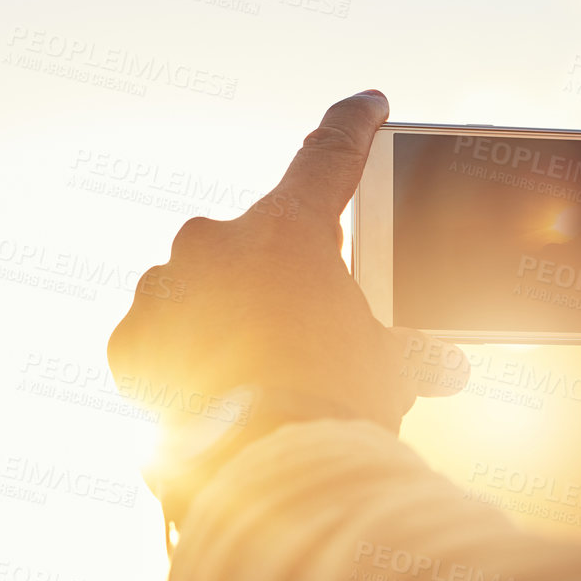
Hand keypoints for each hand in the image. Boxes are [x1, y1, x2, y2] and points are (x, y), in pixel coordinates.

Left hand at [107, 90, 414, 434]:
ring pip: (204, 283)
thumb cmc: (334, 407)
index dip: (354, 124)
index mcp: (289, 229)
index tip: (367, 105)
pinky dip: (189, 352)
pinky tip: (219, 390)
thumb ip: (415, 356)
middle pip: (261, 236)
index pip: (329, 153)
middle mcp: (217, 242)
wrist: (261, 475)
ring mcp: (166, 288)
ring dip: (232, 312)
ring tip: (262, 370)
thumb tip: (448, 366)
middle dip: (287, 271)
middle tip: (311, 317)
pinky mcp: (132, 340)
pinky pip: (164, 332)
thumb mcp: (390, 373)